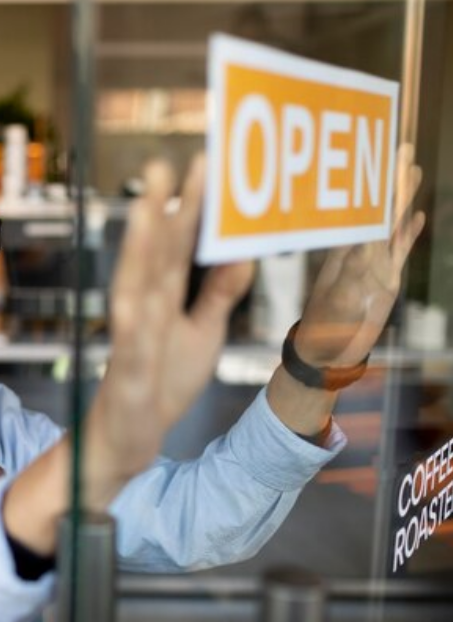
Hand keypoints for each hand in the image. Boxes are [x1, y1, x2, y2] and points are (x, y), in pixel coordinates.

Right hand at [84, 157, 253, 494]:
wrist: (133, 438)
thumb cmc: (163, 381)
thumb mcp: (203, 331)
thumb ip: (218, 292)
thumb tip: (240, 250)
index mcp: (164, 298)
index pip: (178, 245)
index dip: (190, 207)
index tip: (203, 166)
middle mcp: (144, 309)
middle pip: (153, 254)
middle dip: (159, 209)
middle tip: (164, 164)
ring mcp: (132, 339)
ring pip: (134, 287)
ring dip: (138, 249)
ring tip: (144, 210)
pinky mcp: (128, 373)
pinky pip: (130, 344)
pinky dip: (131, 320)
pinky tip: (133, 296)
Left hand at [294, 144, 426, 366]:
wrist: (327, 357)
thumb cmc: (323, 333)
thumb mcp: (336, 306)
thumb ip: (349, 280)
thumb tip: (361, 251)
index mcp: (344, 256)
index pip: (362, 213)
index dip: (371, 188)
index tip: (377, 157)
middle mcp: (360, 256)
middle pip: (379, 211)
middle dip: (390, 181)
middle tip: (400, 148)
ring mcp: (374, 267)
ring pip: (391, 226)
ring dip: (401, 199)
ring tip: (411, 169)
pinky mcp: (385, 282)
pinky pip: (399, 252)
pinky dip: (407, 234)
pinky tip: (416, 215)